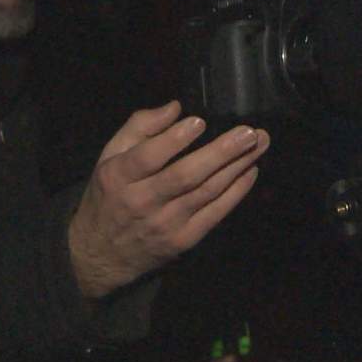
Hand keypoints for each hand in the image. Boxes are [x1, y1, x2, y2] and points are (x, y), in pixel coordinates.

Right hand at [68, 100, 270, 297]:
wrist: (101, 254)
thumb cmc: (109, 195)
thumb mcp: (109, 156)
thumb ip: (139, 127)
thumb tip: (174, 108)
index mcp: (118, 177)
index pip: (147, 157)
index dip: (173, 140)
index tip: (198, 121)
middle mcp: (142, 202)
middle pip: (185, 176)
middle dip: (220, 153)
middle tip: (248, 133)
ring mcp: (165, 224)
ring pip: (206, 192)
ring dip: (237, 167)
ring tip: (259, 144)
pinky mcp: (184, 240)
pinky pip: (215, 214)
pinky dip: (236, 192)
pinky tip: (250, 171)